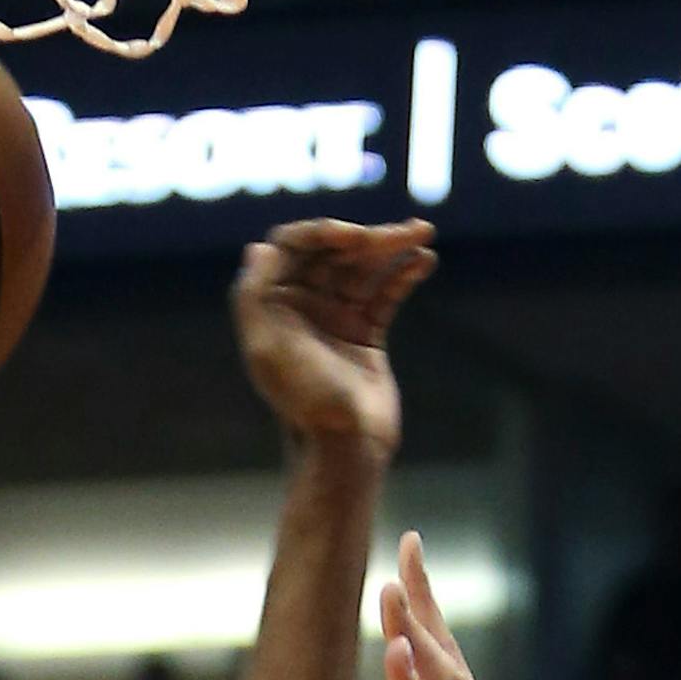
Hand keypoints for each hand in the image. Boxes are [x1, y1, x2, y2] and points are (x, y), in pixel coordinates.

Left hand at [233, 219, 436, 454]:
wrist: (347, 446)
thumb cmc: (306, 400)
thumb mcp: (269, 348)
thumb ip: (255, 297)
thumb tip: (258, 248)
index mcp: (273, 307)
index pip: (291, 247)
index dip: (321, 233)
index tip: (353, 238)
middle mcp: (301, 308)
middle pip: (332, 253)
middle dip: (365, 238)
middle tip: (399, 234)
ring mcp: (334, 319)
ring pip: (362, 269)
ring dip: (391, 247)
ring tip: (423, 233)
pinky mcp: (365, 333)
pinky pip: (385, 293)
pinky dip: (404, 274)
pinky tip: (425, 262)